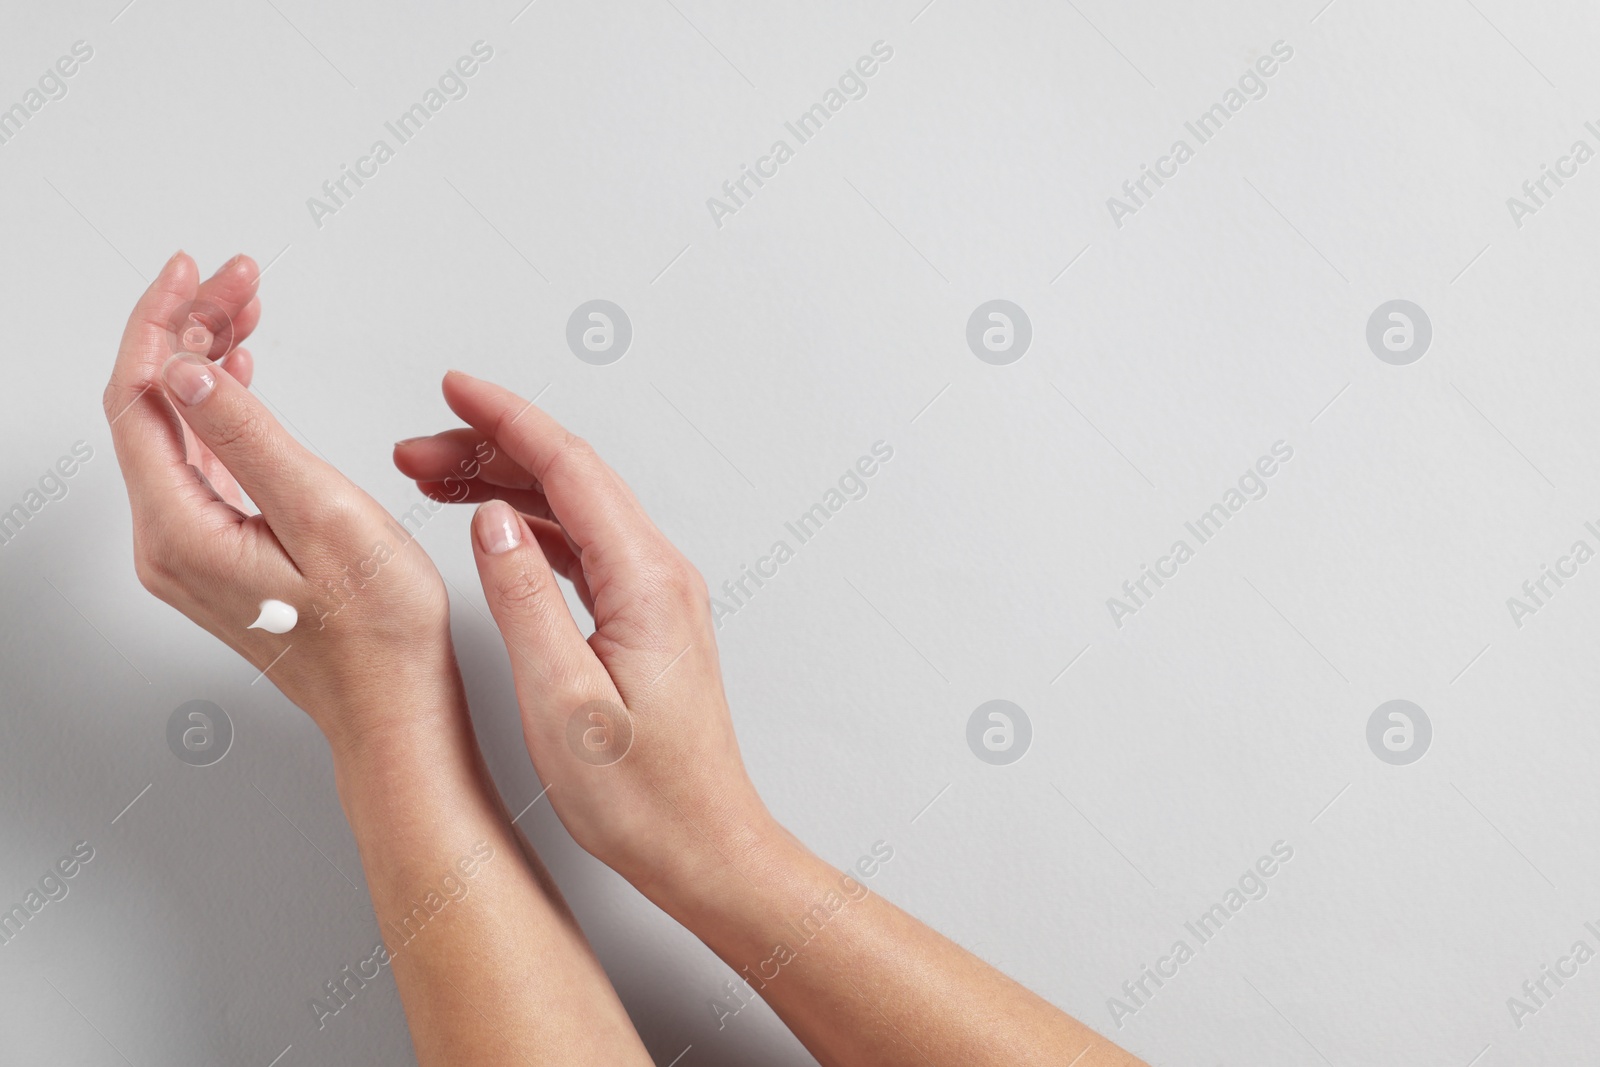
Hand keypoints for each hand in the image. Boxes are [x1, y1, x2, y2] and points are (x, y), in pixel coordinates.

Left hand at [104, 252, 453, 746]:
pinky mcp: (218, 556)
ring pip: (175, 429)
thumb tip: (190, 373)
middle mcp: (168, 543)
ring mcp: (190, 552)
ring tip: (245, 307)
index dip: (162, 322)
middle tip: (237, 277)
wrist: (394, 708)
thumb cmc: (377, 633)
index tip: (195, 271)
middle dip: (189, 328)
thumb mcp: (323, 516)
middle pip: (153, 406)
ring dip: (205, 361)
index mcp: (180, 531)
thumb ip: (251, 438)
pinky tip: (241, 375)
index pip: (141, 397)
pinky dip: (219, 406)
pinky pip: (197, 461)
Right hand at [394, 371, 770, 888]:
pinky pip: (583, 546)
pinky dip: (532, 526)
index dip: (506, 419)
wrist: (704, 845)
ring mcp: (655, 595)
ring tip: (433, 481)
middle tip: (416, 448)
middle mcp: (659, 575)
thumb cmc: (643, 796)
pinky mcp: (645, 619)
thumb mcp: (563, 700)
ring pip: (574, 509)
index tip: (454, 389)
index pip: (569, 467)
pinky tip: (493, 533)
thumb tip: (494, 522)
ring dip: (506, 486)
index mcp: (645, 580)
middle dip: (490, 447)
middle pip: (570, 477)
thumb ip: (524, 601)